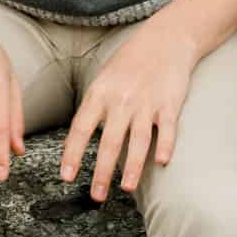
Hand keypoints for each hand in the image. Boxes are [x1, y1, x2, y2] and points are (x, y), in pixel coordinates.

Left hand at [60, 15, 198, 199]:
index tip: (67, 176)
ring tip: (125, 188)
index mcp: (100, 93)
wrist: (165, 39)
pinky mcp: (169, 104)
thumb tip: (74, 142)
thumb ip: (92, 110)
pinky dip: (165, 146)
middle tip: (96, 196)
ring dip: (132, 167)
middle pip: (110, 142)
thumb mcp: (102, 80)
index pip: (81, 128)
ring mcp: (146, 103)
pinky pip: (167, 129)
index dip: (73, 154)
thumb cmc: (129, 63)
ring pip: (138, 140)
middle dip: (102, 172)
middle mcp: (121, 100)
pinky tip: (161, 162)